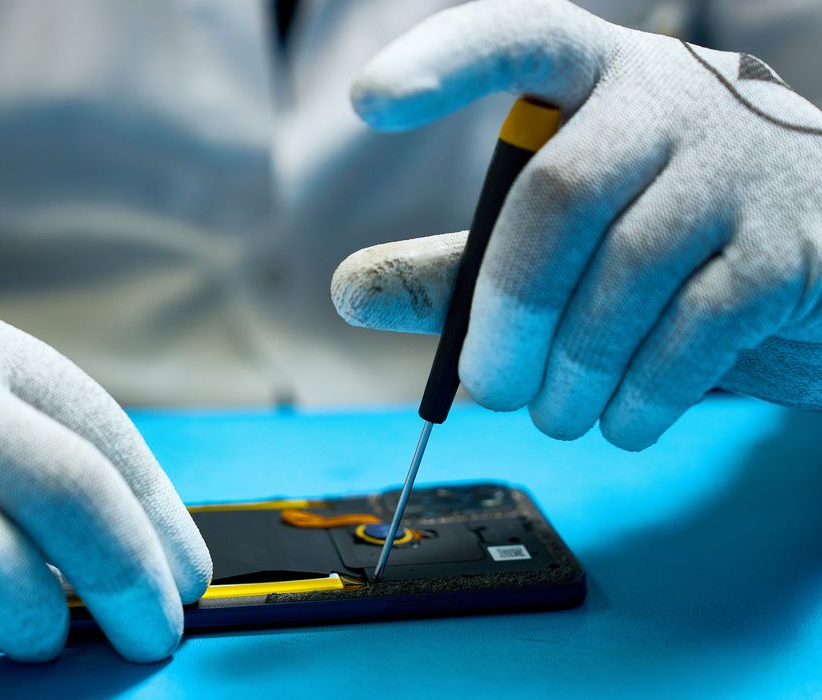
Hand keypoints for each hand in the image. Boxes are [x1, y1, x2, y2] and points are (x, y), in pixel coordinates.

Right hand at [0, 278, 210, 684]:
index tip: (184, 577)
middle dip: (136, 580)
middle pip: (74, 496)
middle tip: (158, 632)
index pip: (101, 435)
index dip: (161, 517)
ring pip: (3, 586)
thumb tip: (119, 537)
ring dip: (30, 626)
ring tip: (16, 624)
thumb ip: (11, 427)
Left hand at [331, 0, 821, 449]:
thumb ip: (460, 268)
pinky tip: (622, 422)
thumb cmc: (666, 239)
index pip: (518, 35)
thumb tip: (347, 292)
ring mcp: (742, 166)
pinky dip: (640, 397)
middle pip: (559, 196)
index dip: (445, 60)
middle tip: (490, 389)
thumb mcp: (560, 241)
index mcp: (594, 79)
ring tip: (557, 414)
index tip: (370, 101)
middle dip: (507, 312)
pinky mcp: (797, 247)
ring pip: (625, 272)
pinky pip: (694, 330)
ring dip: (572, 374)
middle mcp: (671, 101)